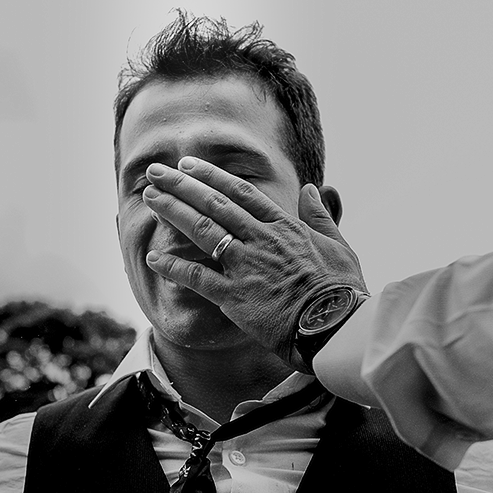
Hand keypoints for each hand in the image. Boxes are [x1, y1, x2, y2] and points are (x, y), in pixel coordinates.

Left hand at [142, 156, 365, 370]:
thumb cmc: (343, 291)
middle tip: (156, 171)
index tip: (188, 165)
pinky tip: (152, 257)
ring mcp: (246, 266)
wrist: (337, 328)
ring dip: (173, 211)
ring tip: (150, 197)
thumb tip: (311, 188)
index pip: (241, 193)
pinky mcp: (235, 297)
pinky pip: (197, 278)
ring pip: (203, 230)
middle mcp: (261, 240)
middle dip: (182, 185)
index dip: (211, 176)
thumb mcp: (338, 245)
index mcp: (285, 227)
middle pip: (215, 204)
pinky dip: (174, 267)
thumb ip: (320, 215)